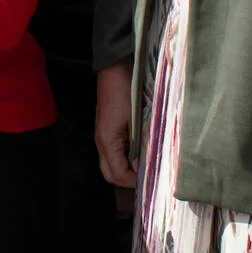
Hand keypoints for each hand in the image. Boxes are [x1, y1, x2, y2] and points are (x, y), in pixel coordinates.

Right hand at [94, 62, 135, 187]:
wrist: (115, 70)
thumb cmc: (125, 92)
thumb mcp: (136, 121)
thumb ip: (139, 146)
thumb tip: (145, 167)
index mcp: (107, 141)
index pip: (117, 174)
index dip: (134, 182)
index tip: (151, 180)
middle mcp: (101, 142)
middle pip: (109, 174)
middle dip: (126, 181)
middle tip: (146, 178)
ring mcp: (102, 136)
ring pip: (109, 165)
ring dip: (125, 170)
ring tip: (144, 167)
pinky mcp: (106, 130)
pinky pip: (112, 153)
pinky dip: (123, 159)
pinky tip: (138, 154)